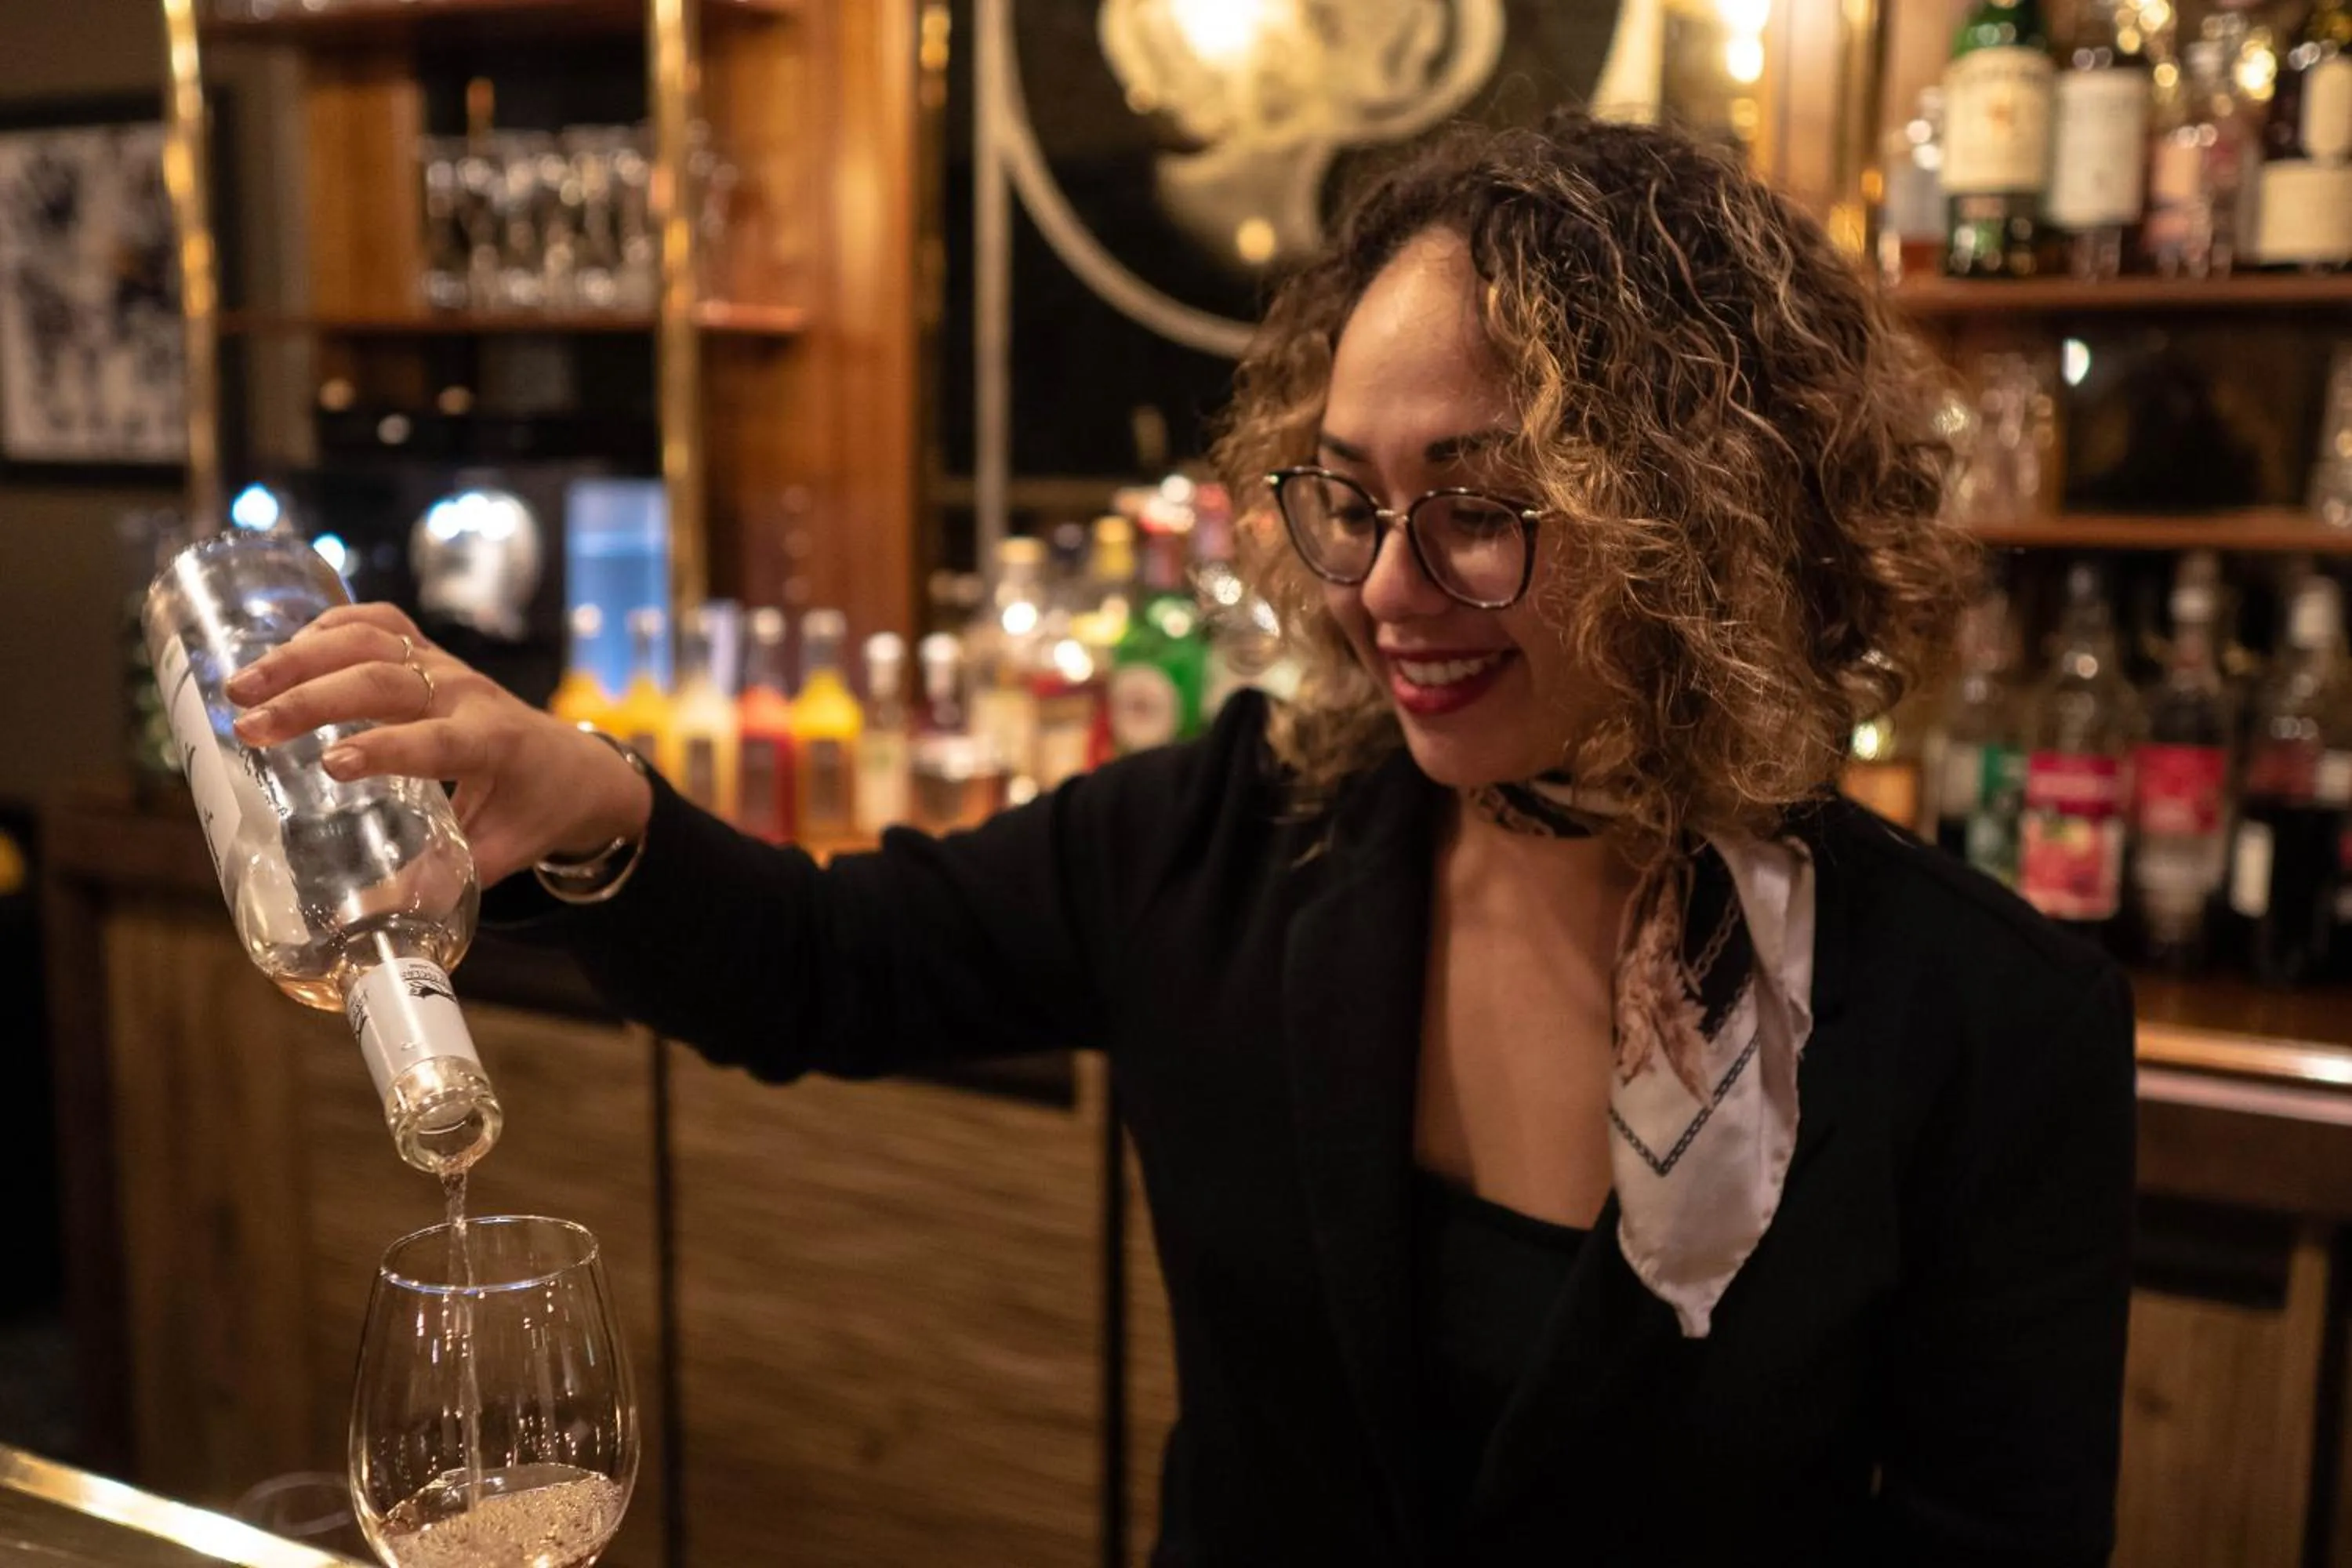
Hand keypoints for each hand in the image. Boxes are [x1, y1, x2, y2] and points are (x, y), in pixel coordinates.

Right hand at [224, 603, 652, 886]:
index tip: (330, 767)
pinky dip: (331, 628)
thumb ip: (439, 883)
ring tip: (241, 686)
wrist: (581, 766)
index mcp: (494, 745)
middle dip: (313, 699)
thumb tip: (365, 922)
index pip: (436, 740)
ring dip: (303, 657)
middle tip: (248, 726)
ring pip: (375, 641)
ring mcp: (450, 668)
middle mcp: (469, 696)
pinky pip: (381, 624)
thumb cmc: (537, 812)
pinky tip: (283, 652)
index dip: (385, 749)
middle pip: (386, 681)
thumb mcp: (499, 855)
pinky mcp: (434, 655)